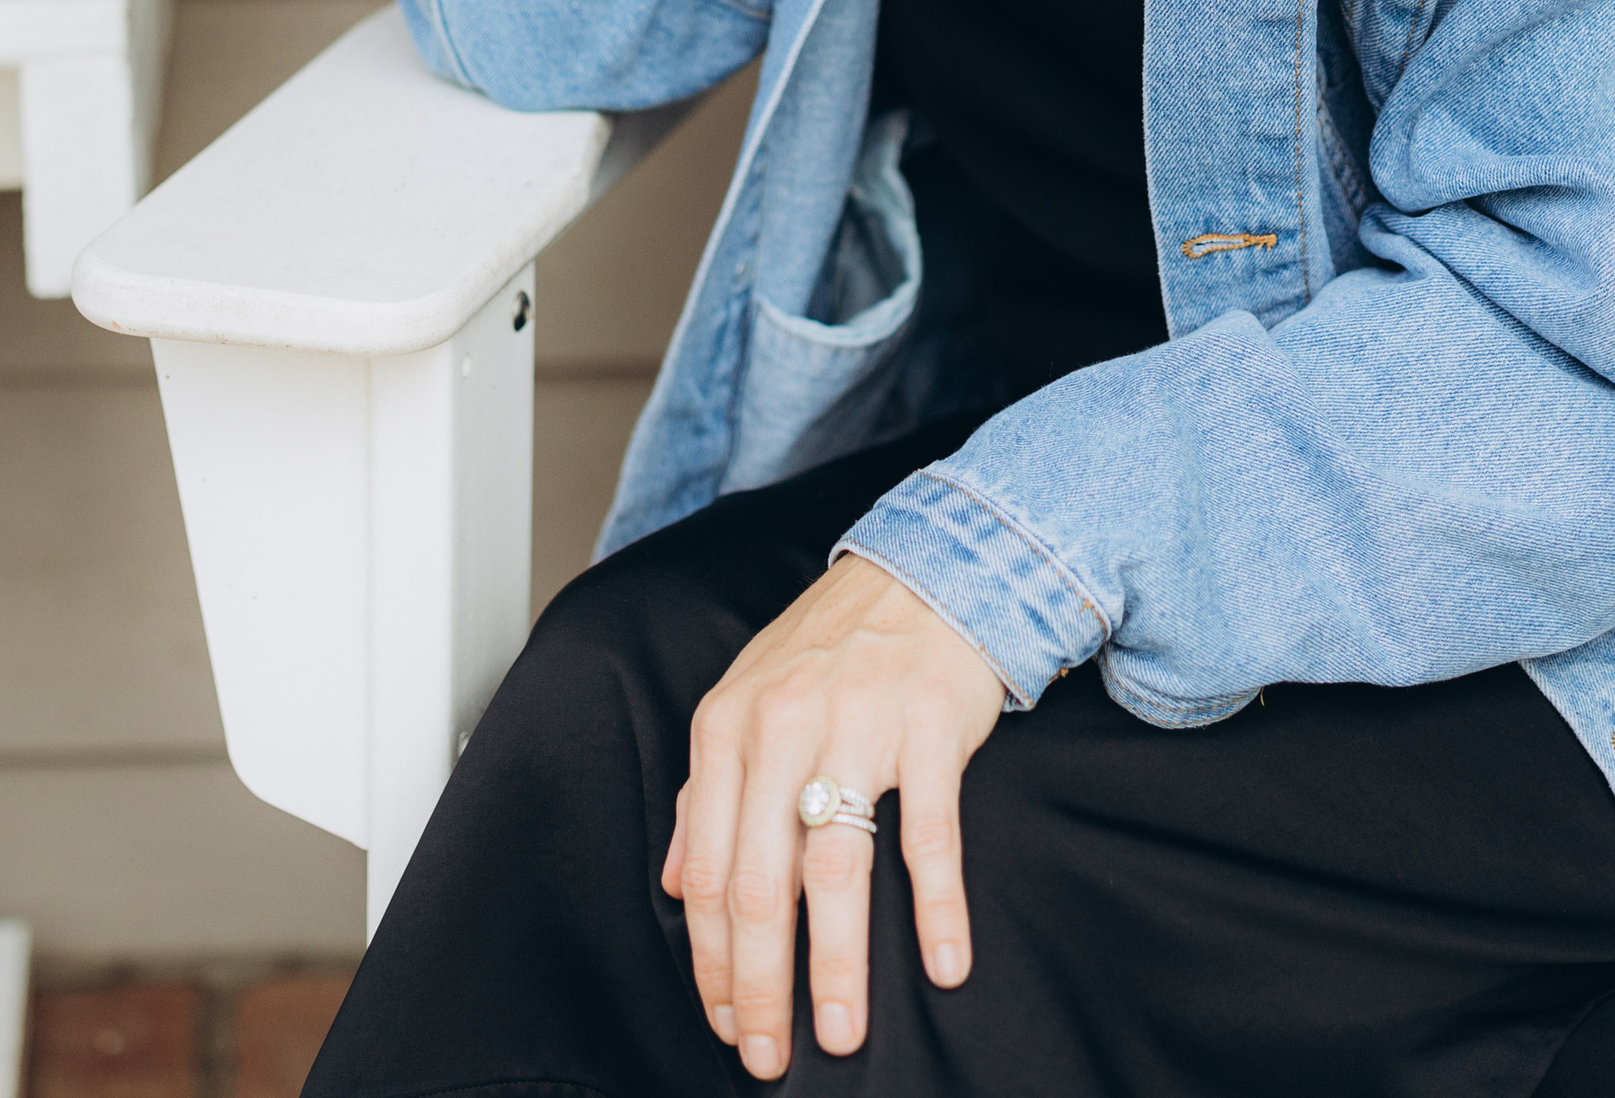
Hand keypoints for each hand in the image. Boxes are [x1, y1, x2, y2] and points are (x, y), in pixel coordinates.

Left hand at [660, 555, 1006, 1072]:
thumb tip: (671, 881)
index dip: (710, 960)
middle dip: (761, 986)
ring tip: (840, 1036)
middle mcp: (781, 727)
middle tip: (771, 1055)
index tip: (725, 1024)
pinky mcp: (928, 726)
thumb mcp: (747, 701)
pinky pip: (930, 834)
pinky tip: (944, 966)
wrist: (930, 566)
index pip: (704, 870)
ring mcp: (857, 725)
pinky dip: (936, 907)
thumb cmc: (831, 648)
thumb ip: (706, 791)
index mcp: (726, 728)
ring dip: (836, 966)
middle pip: (758, 884)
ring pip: (835, 869)